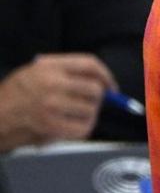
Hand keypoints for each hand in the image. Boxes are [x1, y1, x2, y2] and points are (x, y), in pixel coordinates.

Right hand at [0, 53, 116, 150]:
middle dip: (98, 98)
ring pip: (91, 109)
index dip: (106, 75)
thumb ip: (64, 71)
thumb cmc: (15, 96)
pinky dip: (83, 128)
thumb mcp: (34, 71)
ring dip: (89, 114)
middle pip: (95, 89)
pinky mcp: (51, 125)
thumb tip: (100, 81)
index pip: (89, 64)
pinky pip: (84, 128)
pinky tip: (72, 126)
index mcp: (48, 67)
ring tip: (75, 115)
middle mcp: (52, 83)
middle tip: (90, 103)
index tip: (111, 86)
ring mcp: (52, 105)